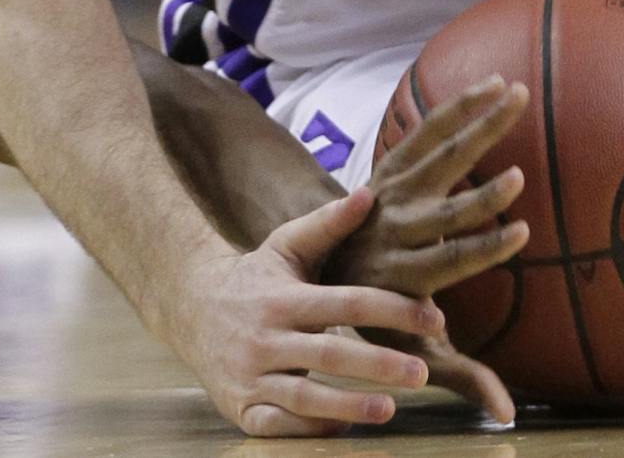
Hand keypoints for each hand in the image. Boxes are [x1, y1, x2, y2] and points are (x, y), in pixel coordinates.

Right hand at [169, 190, 449, 436]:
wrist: (188, 309)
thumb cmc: (253, 279)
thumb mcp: (286, 247)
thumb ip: (328, 223)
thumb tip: (369, 194)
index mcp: (284, 298)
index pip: (347, 301)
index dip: (393, 310)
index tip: (435, 319)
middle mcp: (266, 337)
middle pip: (331, 353)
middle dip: (380, 363)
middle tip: (423, 371)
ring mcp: (251, 376)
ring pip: (305, 395)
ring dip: (350, 405)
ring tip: (390, 409)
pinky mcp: (242, 409)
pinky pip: (281, 424)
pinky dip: (313, 428)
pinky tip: (347, 427)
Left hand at [324, 74, 531, 423]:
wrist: (314, 270)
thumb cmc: (376, 319)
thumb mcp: (412, 353)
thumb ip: (462, 378)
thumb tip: (507, 416)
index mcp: (403, 273)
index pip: (449, 260)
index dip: (484, 246)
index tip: (522, 230)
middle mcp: (396, 227)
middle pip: (443, 204)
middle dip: (479, 194)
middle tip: (518, 174)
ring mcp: (391, 191)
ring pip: (437, 152)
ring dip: (477, 124)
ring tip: (517, 95)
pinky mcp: (390, 166)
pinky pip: (426, 129)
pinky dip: (459, 106)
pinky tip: (496, 83)